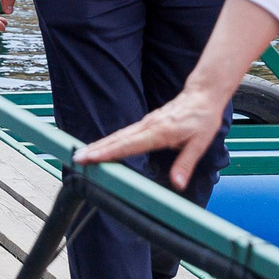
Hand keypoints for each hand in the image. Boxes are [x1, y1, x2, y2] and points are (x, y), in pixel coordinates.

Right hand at [76, 78, 234, 190]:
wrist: (202, 95)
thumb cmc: (202, 118)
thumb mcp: (200, 143)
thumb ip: (185, 163)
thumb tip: (177, 184)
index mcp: (160, 132)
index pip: (129, 145)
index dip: (110, 153)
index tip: (92, 158)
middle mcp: (148, 126)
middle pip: (117, 139)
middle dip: (95, 149)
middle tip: (76, 158)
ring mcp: (145, 124)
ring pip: (118, 136)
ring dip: (99, 145)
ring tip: (81, 154)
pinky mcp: (146, 123)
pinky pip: (124, 134)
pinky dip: (109, 142)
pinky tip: (101, 148)